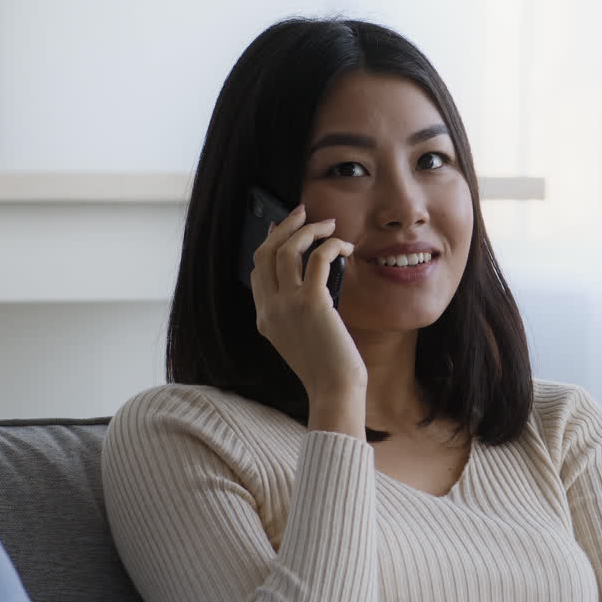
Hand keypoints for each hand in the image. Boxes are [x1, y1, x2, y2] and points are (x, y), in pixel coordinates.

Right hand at [250, 204, 365, 432]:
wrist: (334, 389)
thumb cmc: (328, 367)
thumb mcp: (302, 338)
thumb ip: (298, 313)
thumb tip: (315, 282)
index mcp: (264, 318)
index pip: (257, 271)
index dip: (269, 244)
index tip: (284, 229)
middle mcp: (269, 309)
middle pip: (265, 253)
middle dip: (284, 227)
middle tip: (302, 212)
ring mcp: (287, 305)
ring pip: (287, 250)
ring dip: (308, 230)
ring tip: (328, 224)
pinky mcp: (312, 303)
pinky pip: (317, 259)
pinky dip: (331, 246)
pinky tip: (345, 247)